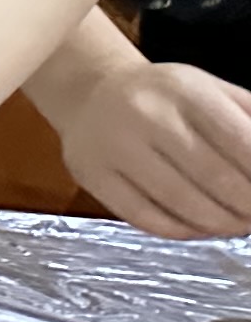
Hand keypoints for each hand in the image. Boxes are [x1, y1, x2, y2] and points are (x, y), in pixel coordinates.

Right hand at [59, 57, 250, 239]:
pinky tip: (199, 227)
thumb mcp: (212, 91)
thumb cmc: (165, 97)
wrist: (88, 92)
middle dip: (248, 206)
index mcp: (185, 90)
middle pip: (215, 178)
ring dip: (220, 224)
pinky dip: (182, 231)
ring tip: (236, 225)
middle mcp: (146, 115)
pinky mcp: (93, 176)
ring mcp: (115, 147)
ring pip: (181, 202)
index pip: (242, 143)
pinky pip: (145, 217)